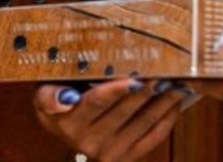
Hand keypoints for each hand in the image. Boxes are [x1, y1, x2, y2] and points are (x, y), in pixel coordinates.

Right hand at [33, 79, 187, 160]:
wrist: (67, 131)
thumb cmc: (60, 103)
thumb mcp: (44, 96)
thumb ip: (49, 95)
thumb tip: (64, 100)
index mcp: (71, 122)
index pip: (97, 102)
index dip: (116, 90)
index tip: (135, 78)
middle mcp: (91, 142)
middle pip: (126, 110)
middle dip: (148, 89)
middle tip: (167, 69)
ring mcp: (112, 152)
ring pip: (144, 122)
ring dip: (164, 101)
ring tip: (178, 80)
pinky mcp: (129, 157)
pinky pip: (154, 137)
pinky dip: (168, 117)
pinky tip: (176, 100)